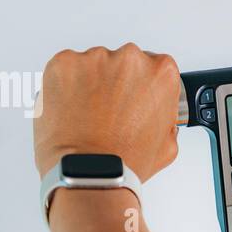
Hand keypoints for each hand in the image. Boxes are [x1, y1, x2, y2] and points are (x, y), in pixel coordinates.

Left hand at [34, 43, 180, 180]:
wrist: (88, 172)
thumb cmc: (123, 161)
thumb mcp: (167, 145)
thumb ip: (166, 118)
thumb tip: (158, 114)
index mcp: (160, 73)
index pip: (154, 66)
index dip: (142, 86)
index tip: (134, 99)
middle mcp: (130, 58)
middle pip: (124, 62)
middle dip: (116, 84)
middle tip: (109, 113)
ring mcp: (95, 58)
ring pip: (93, 65)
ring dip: (90, 85)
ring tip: (87, 116)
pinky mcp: (63, 63)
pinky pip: (65, 69)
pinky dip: (65, 86)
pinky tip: (71, 110)